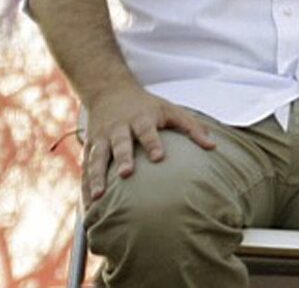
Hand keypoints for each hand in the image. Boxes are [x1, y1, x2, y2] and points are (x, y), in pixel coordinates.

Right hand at [82, 86, 215, 202]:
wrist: (110, 91)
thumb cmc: (148, 106)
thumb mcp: (171, 110)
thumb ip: (192, 127)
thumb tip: (214, 147)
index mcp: (141, 119)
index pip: (147, 131)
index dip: (153, 143)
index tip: (158, 158)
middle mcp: (119, 128)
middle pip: (120, 144)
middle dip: (122, 158)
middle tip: (125, 174)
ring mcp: (102, 138)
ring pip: (97, 158)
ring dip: (96, 177)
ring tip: (97, 197)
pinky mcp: (90, 148)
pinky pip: (85, 168)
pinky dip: (84, 186)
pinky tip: (87, 206)